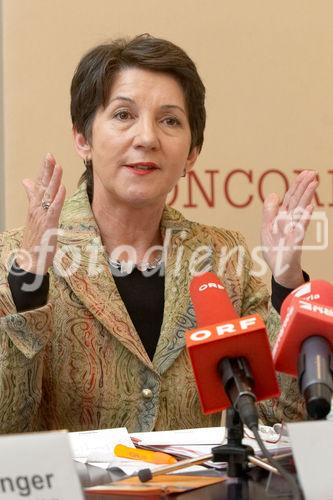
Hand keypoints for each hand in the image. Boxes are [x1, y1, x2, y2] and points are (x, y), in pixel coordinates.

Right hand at [15, 154, 65, 273]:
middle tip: (50, 155)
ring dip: (53, 180)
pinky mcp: (48, 225)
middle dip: (47, 170)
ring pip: (48, 195)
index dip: (44, 171)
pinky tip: (62, 188)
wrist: (30, 260)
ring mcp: (42, 216)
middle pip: (42, 186)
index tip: (49, 158)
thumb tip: (27, 183)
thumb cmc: (34, 240)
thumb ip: (32, 199)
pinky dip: (58, 198)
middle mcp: (36, 209)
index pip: (39, 185)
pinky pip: (54, 209)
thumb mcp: (34, 217)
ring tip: (58, 166)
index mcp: (35, 207)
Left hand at [261, 170, 317, 288]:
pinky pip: (300, 229)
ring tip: (313, 183)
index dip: (297, 185)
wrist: (278, 270)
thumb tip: (274, 194)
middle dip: (304, 186)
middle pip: (297, 201)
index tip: (305, 172)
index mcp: (283, 217)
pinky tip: (309, 208)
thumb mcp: (267, 228)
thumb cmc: (274, 249)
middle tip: (312, 172)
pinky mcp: (294, 243)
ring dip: (306, 196)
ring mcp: (293, 231)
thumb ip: (269, 211)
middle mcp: (290, 222)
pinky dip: (304, 218)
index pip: (291, 198)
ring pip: (300, 211)